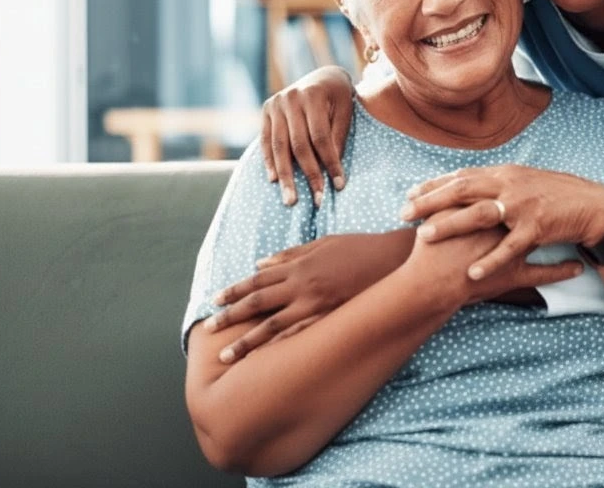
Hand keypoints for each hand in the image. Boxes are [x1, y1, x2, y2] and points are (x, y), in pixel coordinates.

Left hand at [205, 231, 411, 362]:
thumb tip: (260, 263)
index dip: (234, 290)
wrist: (394, 259)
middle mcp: (302, 284)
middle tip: (209, 329)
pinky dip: (281, 349)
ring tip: (227, 356)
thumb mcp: (323, 244)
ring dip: (247, 341)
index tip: (214, 301)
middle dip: (231, 315)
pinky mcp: (332, 318)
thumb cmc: (359, 248)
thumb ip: (290, 254)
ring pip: (273, 325)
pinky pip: (300, 336)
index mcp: (299, 264)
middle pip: (258, 302)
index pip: (258, 279)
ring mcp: (317, 303)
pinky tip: (265, 360)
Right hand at [261, 65, 355, 205]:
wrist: (324, 76)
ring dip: (285, 176)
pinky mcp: (266, 110)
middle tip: (316, 200)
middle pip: (299, 144)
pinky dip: (269, 161)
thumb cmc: (340, 97)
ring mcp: (275, 104)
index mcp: (313, 95)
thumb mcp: (346, 111)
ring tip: (291, 200)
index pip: (321, 137)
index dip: (330, 162)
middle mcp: (291, 98)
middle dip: (308, 175)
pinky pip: (266, 140)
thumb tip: (332, 171)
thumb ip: (338, 137)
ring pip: (279, 146)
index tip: (338, 185)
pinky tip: (274, 180)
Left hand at [400, 165, 603, 281]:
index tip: (410, 193)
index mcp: (505, 173)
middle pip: (462, 190)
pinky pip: (509, 246)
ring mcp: (523, 205)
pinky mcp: (537, 227)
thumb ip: (497, 182)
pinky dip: (490, 259)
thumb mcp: (524, 181)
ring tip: (425, 235)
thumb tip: (470, 184)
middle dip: (430, 201)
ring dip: (451, 224)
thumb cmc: (556, 194)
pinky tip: (472, 271)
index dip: (434, 185)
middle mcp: (510, 184)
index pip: (462, 176)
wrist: (592, 204)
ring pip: (480, 213)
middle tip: (404, 212)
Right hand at [405, 209, 585, 307]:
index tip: (536, 188)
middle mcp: (502, 226)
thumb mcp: (440, 222)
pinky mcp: (516, 276)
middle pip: (530, 210)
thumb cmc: (430, 254)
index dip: (522, 191)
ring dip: (561, 234)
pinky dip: (561, 271)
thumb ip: (452, 210)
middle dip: (544, 206)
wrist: (430, 283)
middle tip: (557, 202)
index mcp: (485, 210)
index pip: (509, 195)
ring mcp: (512, 250)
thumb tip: (449, 195)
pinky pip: (544, 274)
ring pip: (543, 240)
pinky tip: (579, 268)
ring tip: (577, 231)